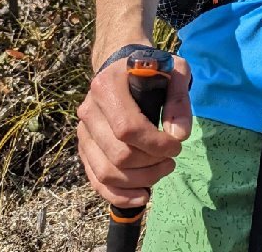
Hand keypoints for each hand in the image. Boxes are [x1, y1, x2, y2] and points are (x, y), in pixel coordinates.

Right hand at [76, 47, 192, 205]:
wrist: (123, 66)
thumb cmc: (152, 68)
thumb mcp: (174, 70)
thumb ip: (179, 98)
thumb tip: (179, 136)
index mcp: (107, 87)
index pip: (128, 128)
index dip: (155, 145)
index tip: (177, 146)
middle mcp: (88, 111)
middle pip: (117, 155)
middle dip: (151, 165)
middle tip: (172, 159)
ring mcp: (83, 132)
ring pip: (105, 172)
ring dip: (139, 180)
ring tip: (163, 171)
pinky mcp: (84, 148)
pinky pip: (96, 180)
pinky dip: (119, 195)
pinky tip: (143, 195)